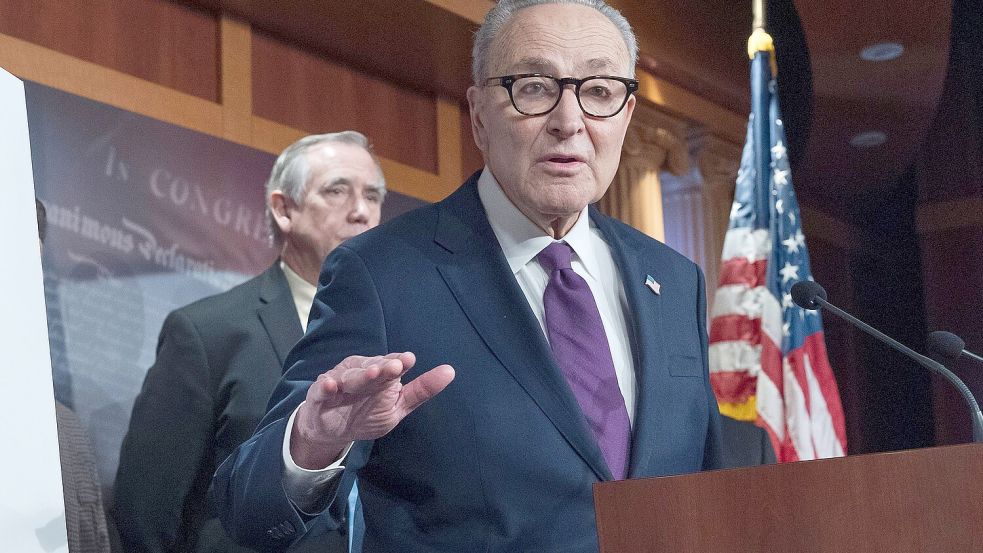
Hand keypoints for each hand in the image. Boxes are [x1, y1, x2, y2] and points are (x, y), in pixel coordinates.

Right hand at [290, 352, 453, 468]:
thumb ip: (421, 390)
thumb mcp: (398, 406)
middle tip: (394, 367)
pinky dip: (326, 386)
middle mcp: (361, 372)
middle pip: (372, 368)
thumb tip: (450, 371)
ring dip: (360, 374)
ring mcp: (340, 382)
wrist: (332, 431)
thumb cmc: (367, 413)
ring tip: (372, 373)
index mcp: (381, 374)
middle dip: (382, 367)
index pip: (391, 365)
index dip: (398, 362)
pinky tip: (332, 385)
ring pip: (351, 376)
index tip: (409, 360)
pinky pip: (322, 389)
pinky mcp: (320, 394)